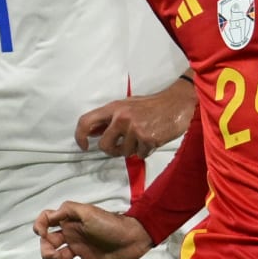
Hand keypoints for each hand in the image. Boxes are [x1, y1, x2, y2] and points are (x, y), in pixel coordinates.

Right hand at [34, 202, 151, 258]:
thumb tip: (48, 217)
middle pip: (49, 244)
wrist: (132, 239)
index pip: (47, 220)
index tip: (41, 234)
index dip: (39, 226)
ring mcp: (79, 249)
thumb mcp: (88, 212)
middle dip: (47, 252)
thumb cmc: (110, 224)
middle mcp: (71, 234)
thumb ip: (67, 211)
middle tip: (56, 257)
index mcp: (69, 221)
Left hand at [74, 79, 195, 157]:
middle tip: (121, 147)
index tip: (85, 146)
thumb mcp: (127, 106)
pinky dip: (146, 151)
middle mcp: (121, 117)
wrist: (177, 104)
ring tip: (143, 137)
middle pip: (104, 146)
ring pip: (124, 153)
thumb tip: (92, 133)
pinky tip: (153, 139)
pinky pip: (140, 154)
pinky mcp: (148, 139)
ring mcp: (135, 128)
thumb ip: (109, 119)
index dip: (80, 136)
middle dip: (112, 151)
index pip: (86, 121)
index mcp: (114, 108)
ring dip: (133, 149)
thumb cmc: (151, 106)